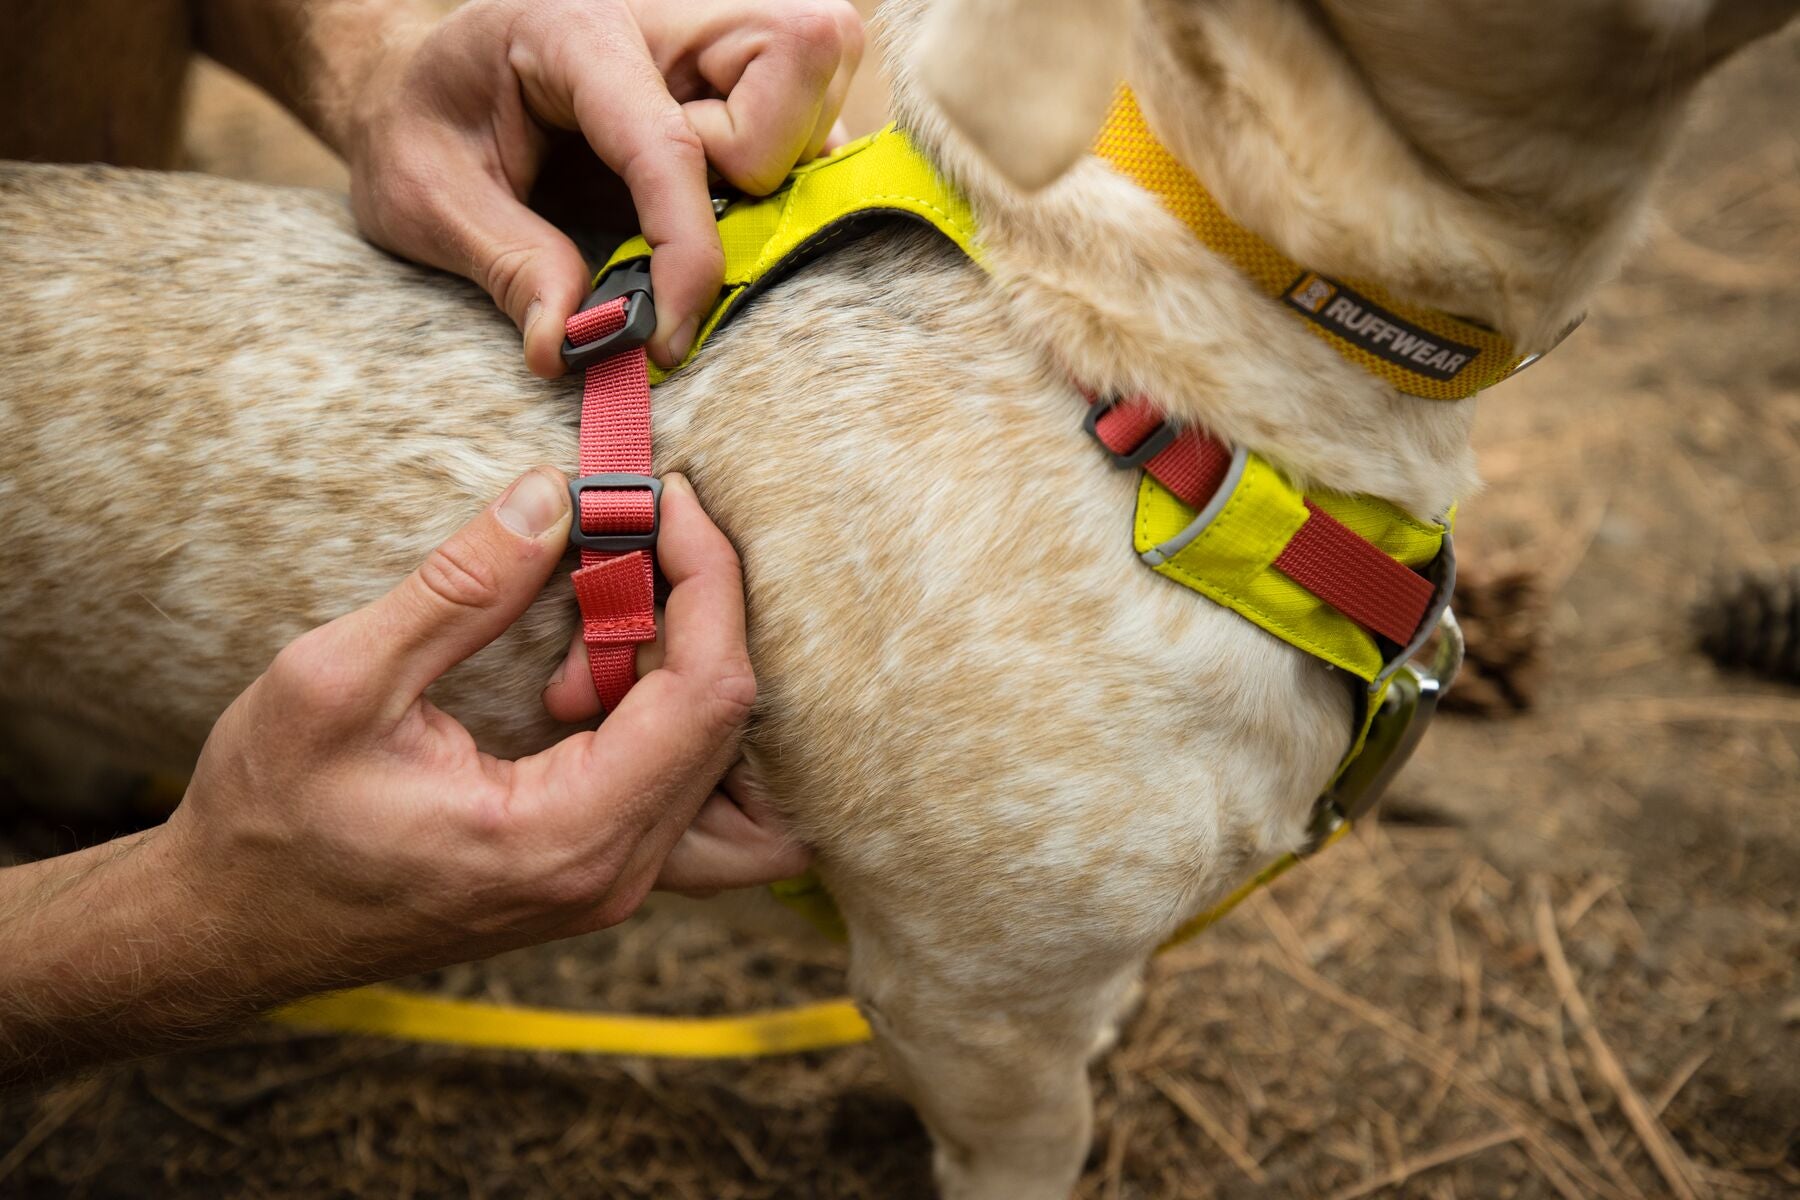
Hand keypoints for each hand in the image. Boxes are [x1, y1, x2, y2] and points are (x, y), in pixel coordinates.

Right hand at [159, 468, 808, 994]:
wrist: (232, 926)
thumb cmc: (267, 818)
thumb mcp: (337, 683)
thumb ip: (459, 589)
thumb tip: (553, 497)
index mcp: (565, 839)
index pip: (709, 694)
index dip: (707, 580)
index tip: (670, 497)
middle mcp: (614, 876)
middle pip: (729, 719)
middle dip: (690, 609)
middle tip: (609, 547)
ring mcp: (614, 884)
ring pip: (721, 757)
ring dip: (675, 669)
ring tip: (571, 648)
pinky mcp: (599, 872)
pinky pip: (687, 789)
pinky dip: (665, 716)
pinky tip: (581, 685)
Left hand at [340, 0, 863, 375]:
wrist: (413, 84)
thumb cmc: (422, 129)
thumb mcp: (427, 201)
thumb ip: (507, 268)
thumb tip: (574, 345)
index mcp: (575, 32)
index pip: (671, 141)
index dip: (687, 253)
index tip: (668, 339)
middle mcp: (661, 14)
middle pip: (800, 48)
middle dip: (768, 157)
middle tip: (695, 209)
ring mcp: (706, 32)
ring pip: (822, 74)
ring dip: (781, 162)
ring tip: (693, 199)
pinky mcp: (734, 67)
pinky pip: (815, 109)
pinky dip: (787, 166)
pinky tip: (719, 195)